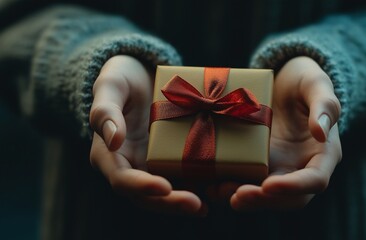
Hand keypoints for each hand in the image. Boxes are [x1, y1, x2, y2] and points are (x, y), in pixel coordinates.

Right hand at [89, 55, 204, 215]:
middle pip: (148, 196)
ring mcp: (153, 164)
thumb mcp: (110, 85)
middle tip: (196, 205)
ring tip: (212, 202)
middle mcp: (131, 166)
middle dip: (171, 203)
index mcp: (109, 155)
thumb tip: (112, 141)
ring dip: (188, 200)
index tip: (164, 187)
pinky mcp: (171, 158)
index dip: (142, 186)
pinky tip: (220, 184)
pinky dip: (200, 183)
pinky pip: (184, 175)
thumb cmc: (121, 78)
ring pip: (168, 192)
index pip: (122, 180)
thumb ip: (105, 111)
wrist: (142, 76)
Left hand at [230, 56, 341, 210]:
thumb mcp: (316, 84)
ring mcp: (277, 168)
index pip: (315, 180)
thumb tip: (321, 133)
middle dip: (263, 200)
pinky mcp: (256, 163)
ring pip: (264, 195)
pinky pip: (245, 180)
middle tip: (236, 196)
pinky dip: (228, 186)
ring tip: (217, 192)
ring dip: (242, 198)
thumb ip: (325, 105)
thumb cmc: (304, 81)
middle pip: (287, 198)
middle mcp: (300, 167)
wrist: (282, 82)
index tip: (269, 185)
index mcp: (323, 154)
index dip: (294, 187)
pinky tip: (209, 185)